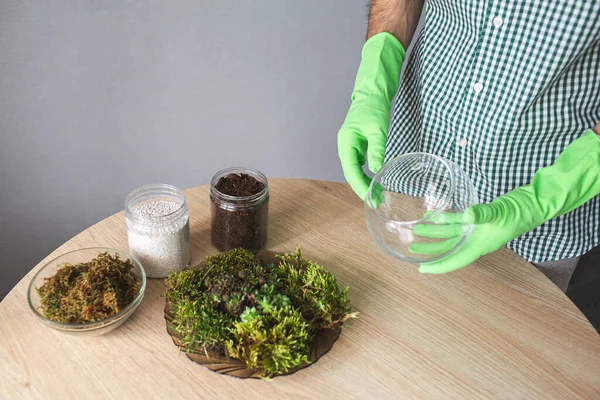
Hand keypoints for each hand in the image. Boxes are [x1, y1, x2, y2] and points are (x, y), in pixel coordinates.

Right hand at [338, 33, 404, 199]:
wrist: (372, 94)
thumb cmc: (373, 108)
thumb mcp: (378, 129)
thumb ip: (377, 149)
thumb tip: (378, 169)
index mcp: (346, 142)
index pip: (350, 170)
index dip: (359, 185)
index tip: (369, 197)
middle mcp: (345, 146)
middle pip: (350, 173)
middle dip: (362, 188)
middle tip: (375, 201)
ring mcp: (350, 147)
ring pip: (354, 171)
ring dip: (364, 184)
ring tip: (377, 196)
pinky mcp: (357, 147)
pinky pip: (359, 165)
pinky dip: (366, 175)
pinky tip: (375, 182)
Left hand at [410, 130, 599, 272]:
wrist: (532, 203)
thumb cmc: (518, 213)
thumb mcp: (499, 213)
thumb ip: (482, 214)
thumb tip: (467, 215)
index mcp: (479, 245)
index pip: (455, 260)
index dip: (438, 266)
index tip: (421, 269)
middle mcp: (475, 240)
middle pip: (448, 248)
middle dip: (431, 249)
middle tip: (412, 249)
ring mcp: (476, 229)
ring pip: (450, 234)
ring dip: (434, 232)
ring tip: (417, 230)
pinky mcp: (478, 218)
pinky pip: (457, 221)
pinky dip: (445, 219)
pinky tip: (433, 216)